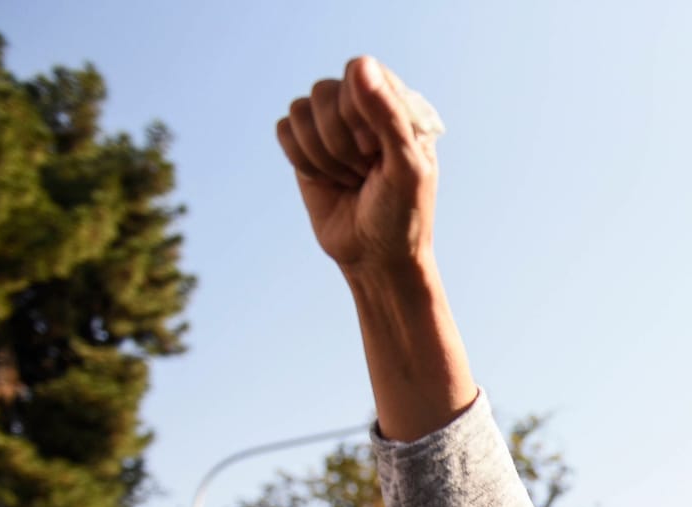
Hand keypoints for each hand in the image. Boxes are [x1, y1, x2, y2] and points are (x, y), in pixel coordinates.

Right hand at [275, 57, 439, 274]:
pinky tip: (327, 180)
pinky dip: (302, 160)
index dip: (359, 111)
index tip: (376, 150)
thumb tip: (360, 64)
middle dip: (341, 141)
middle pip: (325, 91)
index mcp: (397, 105)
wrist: (375, 258)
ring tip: (350, 179)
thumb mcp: (407, 167)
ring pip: (301, 109)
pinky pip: (284, 129)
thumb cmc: (402, 214)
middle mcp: (362, 108)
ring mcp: (330, 125)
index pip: (361, 73)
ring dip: (323, 155)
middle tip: (365, 172)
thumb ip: (388, 114)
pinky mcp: (304, 146)